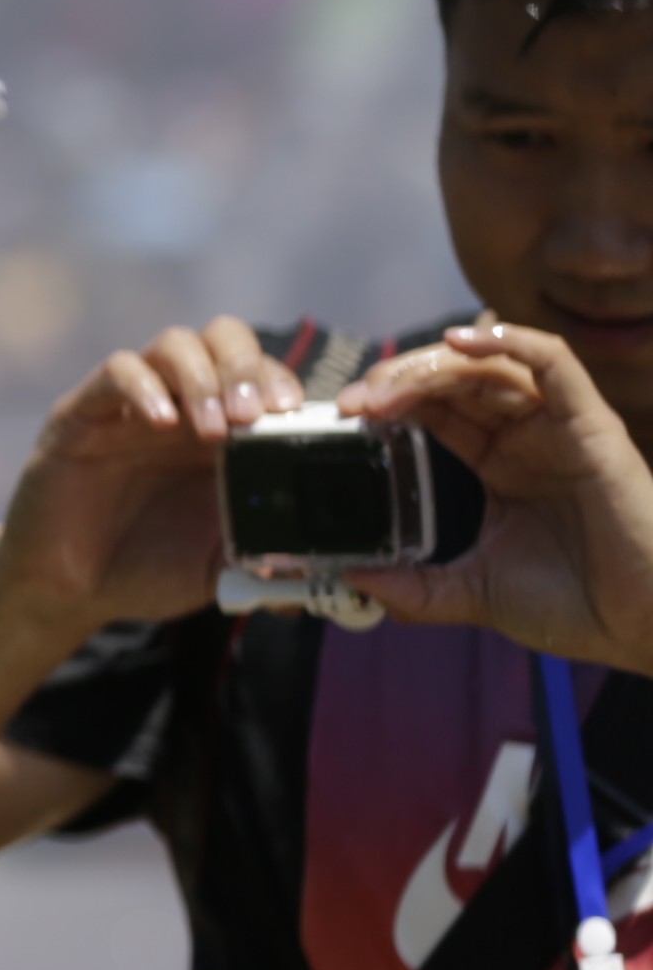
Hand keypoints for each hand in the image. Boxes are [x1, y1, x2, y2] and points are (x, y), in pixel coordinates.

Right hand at [0, 316, 305, 635]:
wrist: (73, 589)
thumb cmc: (150, 569)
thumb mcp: (223, 564)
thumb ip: (270, 558)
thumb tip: (331, 571)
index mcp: (224, 432)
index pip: (263, 373)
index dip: (283, 382)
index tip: (296, 415)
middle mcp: (182, 405)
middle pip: (224, 338)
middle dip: (247, 367)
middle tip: (253, 415)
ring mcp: (131, 405)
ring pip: (174, 344)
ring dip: (203, 377)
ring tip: (213, 427)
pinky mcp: (81, 413)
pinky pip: (116, 372)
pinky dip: (143, 386)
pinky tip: (160, 420)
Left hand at [343, 324, 652, 667]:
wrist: (643, 627)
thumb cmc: (578, 606)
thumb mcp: (476, 592)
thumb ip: (414, 589)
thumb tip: (352, 580)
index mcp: (501, 463)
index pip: (436, 411)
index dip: (390, 404)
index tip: (346, 418)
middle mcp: (529, 438)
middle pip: (455, 381)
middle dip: (399, 381)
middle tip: (355, 402)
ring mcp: (561, 428)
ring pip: (491, 366)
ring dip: (432, 366)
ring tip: (387, 384)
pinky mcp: (593, 427)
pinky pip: (554, 364)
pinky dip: (510, 342)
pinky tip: (461, 342)